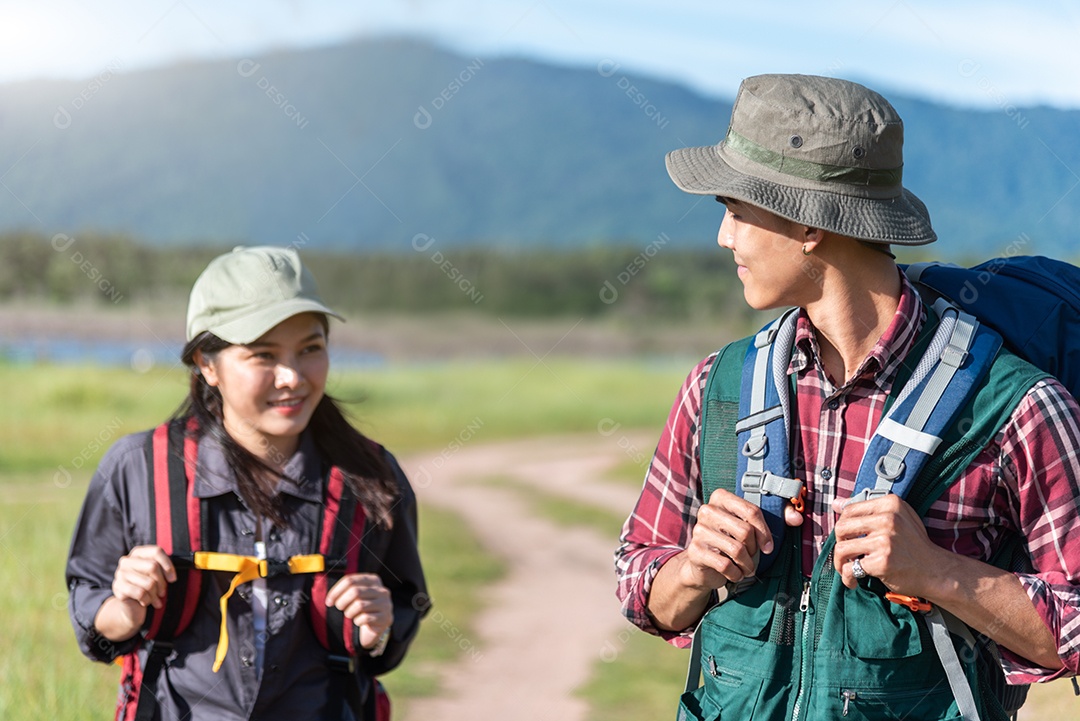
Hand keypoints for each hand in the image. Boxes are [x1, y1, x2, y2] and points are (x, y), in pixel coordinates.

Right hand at [112, 545, 176, 610]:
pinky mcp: (117, 587)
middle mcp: (126, 560)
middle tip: (162, 592)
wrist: (131, 607)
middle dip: (161, 583)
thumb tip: (172, 577)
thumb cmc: (147, 588)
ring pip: (148, 583)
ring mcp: (120, 573)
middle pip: (153, 567)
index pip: (156, 551)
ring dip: (155, 594)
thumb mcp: (156, 576)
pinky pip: (140, 593)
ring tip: (154, 599)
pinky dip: (147, 600)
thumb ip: (163, 569)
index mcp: (137, 553)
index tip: (173, 579)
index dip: (168, 565)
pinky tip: (145, 602)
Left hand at [325, 573, 392, 649]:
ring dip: (349, 612)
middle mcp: (382, 590)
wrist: (374, 627)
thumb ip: (346, 589)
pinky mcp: (386, 617)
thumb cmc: (361, 610)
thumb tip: (329, 596)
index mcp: (373, 580)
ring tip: (350, 615)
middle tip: (339, 608)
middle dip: (342, 601)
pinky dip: (357, 621)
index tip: (329, 601)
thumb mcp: (355, 596)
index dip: (336, 590)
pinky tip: (358, 621)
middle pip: (355, 591)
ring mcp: (386, 604)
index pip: (351, 580)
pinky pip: (365, 618)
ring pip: (360, 605)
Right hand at [679, 488, 803, 590]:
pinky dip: (735, 574)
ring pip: (736, 549)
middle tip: (752, 557)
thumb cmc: (733, 541)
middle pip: (745, 531)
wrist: (705, 565)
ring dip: (747, 565)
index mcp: (721, 498)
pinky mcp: (694, 551)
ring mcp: (698, 530)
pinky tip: (735, 574)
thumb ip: (778, 517)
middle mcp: (707, 510)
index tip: (768, 547)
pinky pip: (725, 564)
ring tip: (746, 568)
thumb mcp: (753, 528)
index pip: (751, 511)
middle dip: (754, 550)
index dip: (764, 532)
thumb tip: (797, 518)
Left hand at [832, 494, 943, 594]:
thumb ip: (869, 511)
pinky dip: (847, 577)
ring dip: (840, 563)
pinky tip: (854, 581)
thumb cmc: (915, 546)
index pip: (850, 510)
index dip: (843, 525)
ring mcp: (885, 541)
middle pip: (842, 528)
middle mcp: (887, 519)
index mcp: (891, 504)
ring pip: (842, 548)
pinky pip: (850, 569)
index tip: (847, 537)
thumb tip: (836, 504)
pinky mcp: (882, 562)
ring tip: (847, 568)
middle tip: (846, 554)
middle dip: (839, 543)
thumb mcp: (898, 518)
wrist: (937, 572)